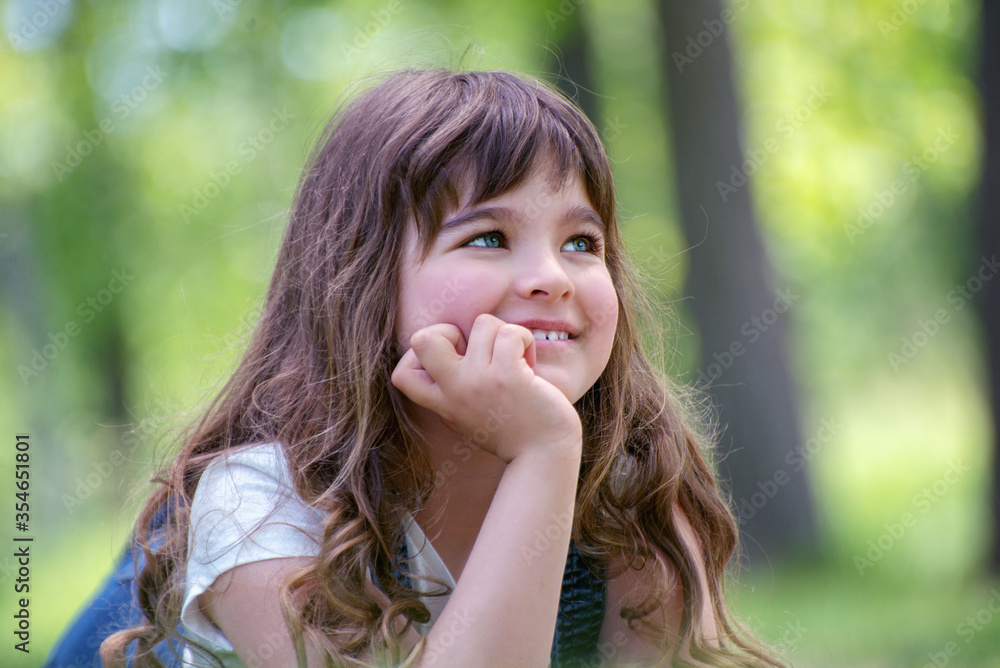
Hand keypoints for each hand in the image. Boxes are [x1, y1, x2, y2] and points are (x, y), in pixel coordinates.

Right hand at [391, 313, 581, 462]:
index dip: (422, 354)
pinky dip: (524, 340)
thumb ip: (456, 389)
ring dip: (504, 334)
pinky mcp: (508, 376)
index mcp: (444, 403)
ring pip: (482, 323)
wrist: (545, 458)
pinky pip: (509, 332)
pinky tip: (529, 364)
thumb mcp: (470, 414)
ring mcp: (479, 382)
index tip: (453, 363)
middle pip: (421, 340)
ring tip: (516, 360)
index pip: (401, 374)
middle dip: (448, 329)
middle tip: (475, 351)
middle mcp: (455, 391)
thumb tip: (455, 345)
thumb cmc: (515, 431)